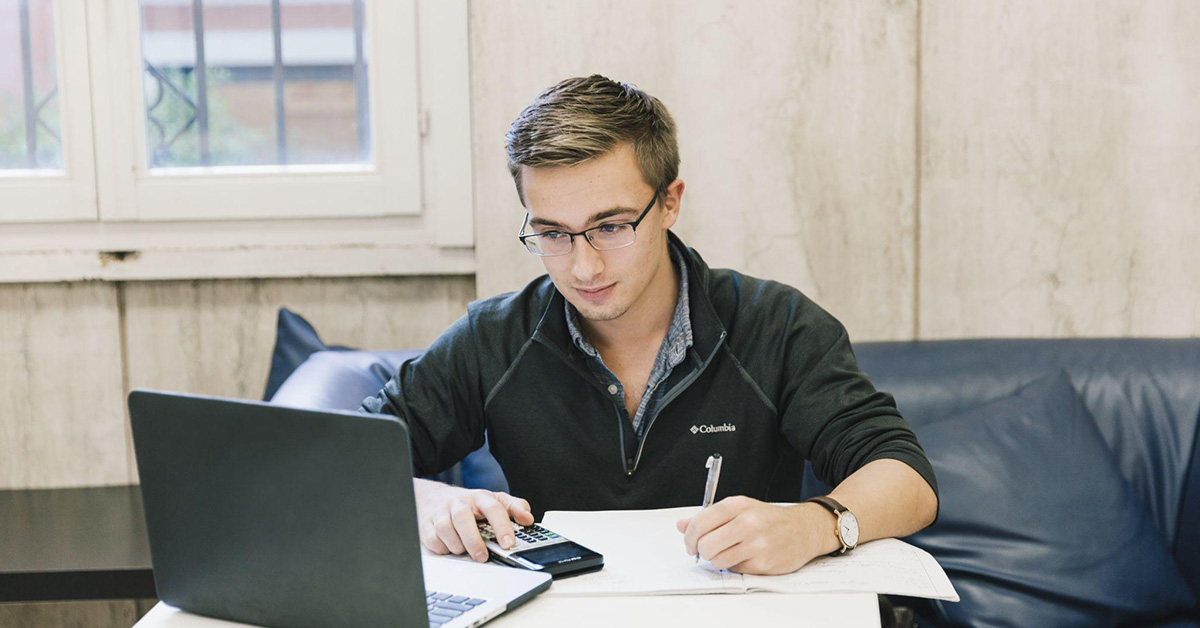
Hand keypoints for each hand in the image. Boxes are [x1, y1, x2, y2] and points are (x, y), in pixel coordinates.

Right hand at [414, 479, 533, 562]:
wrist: (434, 497)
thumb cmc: (468, 503)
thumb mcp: (494, 500)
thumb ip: (514, 507)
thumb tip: (528, 518)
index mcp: (479, 497)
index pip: (493, 508)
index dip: (502, 526)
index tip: (508, 543)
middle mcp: (459, 503)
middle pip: (464, 518)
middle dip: (473, 541)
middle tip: (483, 557)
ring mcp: (441, 512)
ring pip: (445, 529)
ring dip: (457, 545)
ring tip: (465, 551)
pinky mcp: (426, 524)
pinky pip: (432, 539)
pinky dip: (442, 548)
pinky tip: (450, 547)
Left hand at [676, 496, 836, 574]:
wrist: (804, 529)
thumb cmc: (768, 519)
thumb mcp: (739, 509)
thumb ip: (708, 517)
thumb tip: (681, 525)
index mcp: (737, 505)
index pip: (700, 523)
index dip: (689, 537)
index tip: (690, 543)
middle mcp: (747, 523)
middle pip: (705, 545)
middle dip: (702, 551)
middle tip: (708, 550)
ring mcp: (756, 544)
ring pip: (718, 561)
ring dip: (719, 560)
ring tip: (731, 552)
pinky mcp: (764, 563)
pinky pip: (735, 570)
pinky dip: (736, 566)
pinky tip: (746, 557)